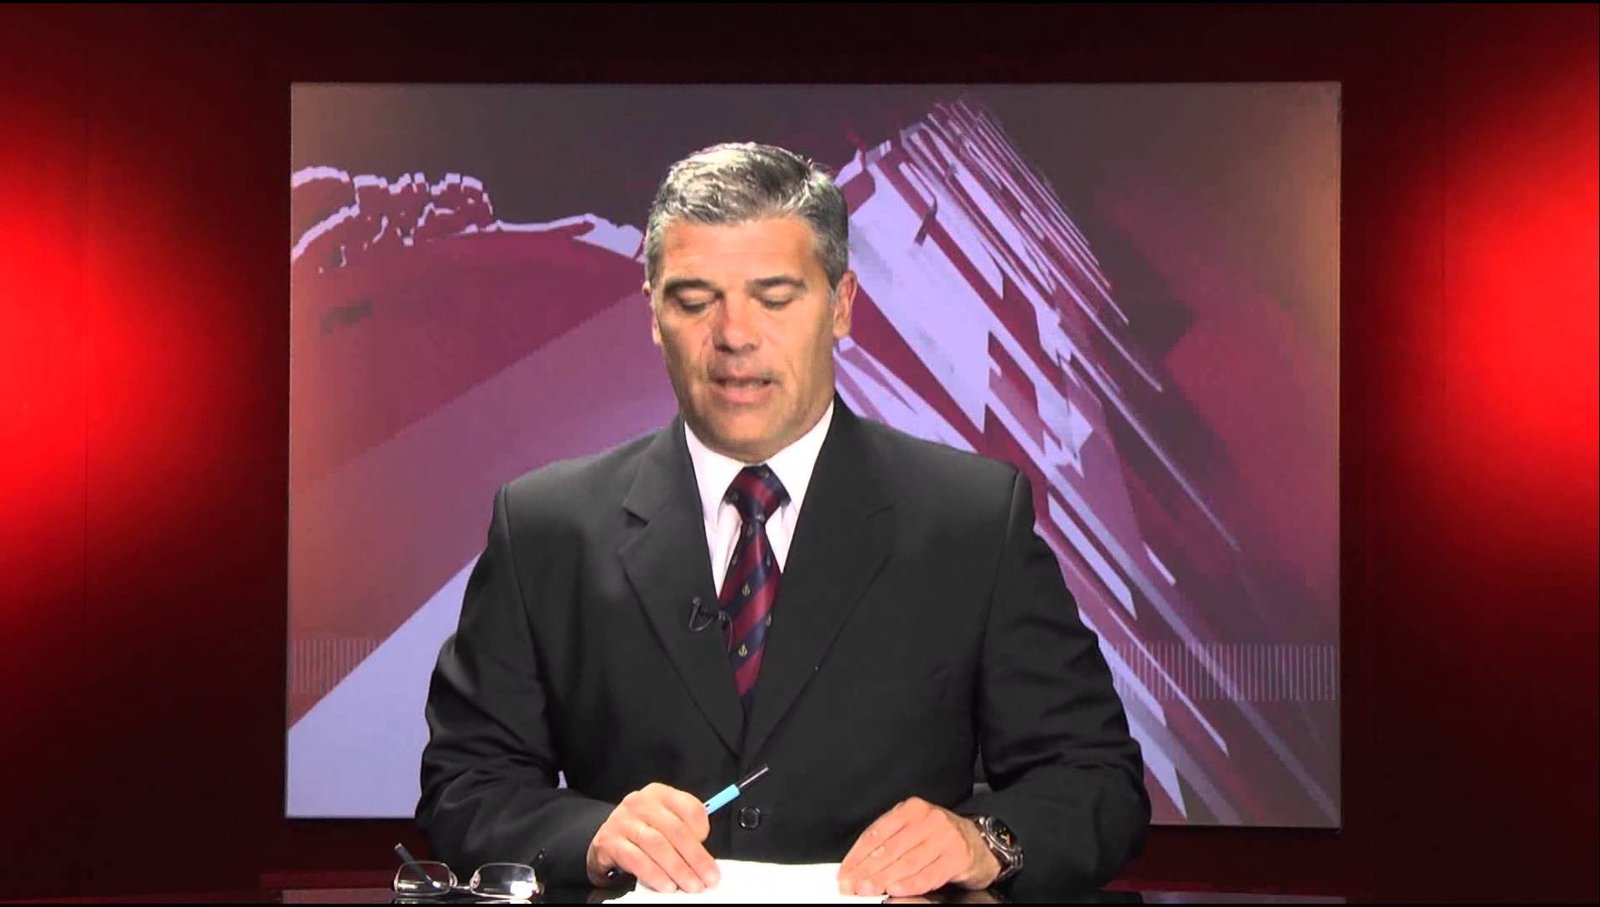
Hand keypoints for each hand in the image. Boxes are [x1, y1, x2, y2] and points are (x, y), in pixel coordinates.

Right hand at [585, 782, 720, 892]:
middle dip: (695, 857)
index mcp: (660, 794)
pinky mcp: (610, 842)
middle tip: (708, 877)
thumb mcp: (663, 823)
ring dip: (678, 868)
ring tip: (691, 884)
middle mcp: (641, 803)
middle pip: (675, 829)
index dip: (703, 828)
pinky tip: (666, 885)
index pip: (688, 807)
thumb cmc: (642, 832)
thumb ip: (684, 832)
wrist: (606, 841)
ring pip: (657, 844)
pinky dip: (654, 874)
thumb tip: (706, 860)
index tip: (709, 848)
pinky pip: (636, 859)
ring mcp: (623, 821)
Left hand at [837, 797, 1000, 897]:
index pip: (877, 833)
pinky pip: (929, 874)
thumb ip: (889, 841)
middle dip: (867, 870)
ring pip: (907, 862)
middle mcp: (928, 819)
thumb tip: (858, 864)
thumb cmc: (940, 838)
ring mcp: (944, 837)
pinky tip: (896, 890)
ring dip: (884, 879)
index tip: (845, 873)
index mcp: (911, 809)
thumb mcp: (913, 829)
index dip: (857, 856)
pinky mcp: (957, 856)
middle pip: (889, 848)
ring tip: (868, 890)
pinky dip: (910, 884)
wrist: (980, 843)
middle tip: (851, 885)